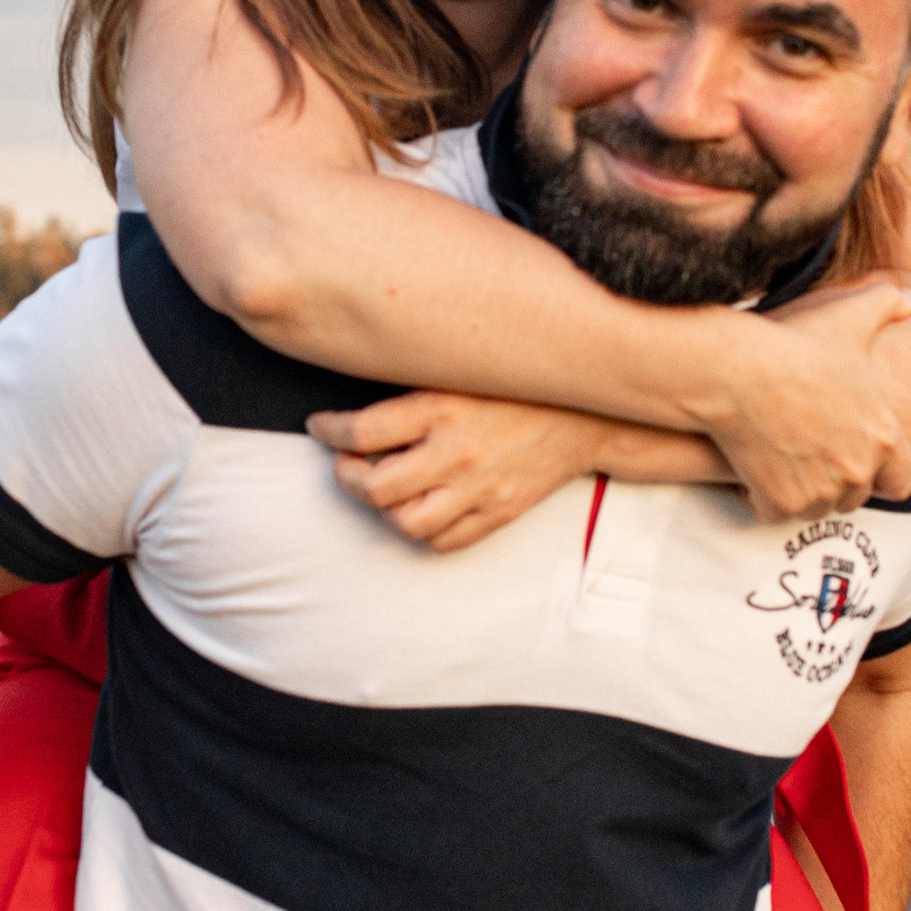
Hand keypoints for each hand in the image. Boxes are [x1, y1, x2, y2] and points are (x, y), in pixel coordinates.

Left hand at [308, 394, 607, 549]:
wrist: (589, 412)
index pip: (361, 432)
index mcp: (442, 408)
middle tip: (345, 464)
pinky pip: (444, 541)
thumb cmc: (521, 383)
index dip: (328, 432)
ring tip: (380, 488)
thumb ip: (418, 385)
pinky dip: (422, 531)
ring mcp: (479, 489)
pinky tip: (417, 507)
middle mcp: (457, 453)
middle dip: (348, 478)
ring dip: (383, 510)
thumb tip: (362, 394)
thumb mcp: (465, 369)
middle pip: (375, 488)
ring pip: (405, 523)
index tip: (321, 427)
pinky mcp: (499, 513)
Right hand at [695, 280, 910, 521]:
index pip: (901, 483)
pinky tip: (755, 468)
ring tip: (783, 460)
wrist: (740, 372)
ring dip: (802, 493)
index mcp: (884, 438)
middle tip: (810, 456)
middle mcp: (857, 472)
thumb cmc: (797, 343)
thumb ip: (888, 306)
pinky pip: (775, 513)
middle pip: (854, 498)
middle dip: (836, 482)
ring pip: (815, 508)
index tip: (860, 465)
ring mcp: (820, 491)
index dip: (883, 476)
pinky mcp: (781, 502)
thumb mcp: (851, 317)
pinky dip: (764, 498)